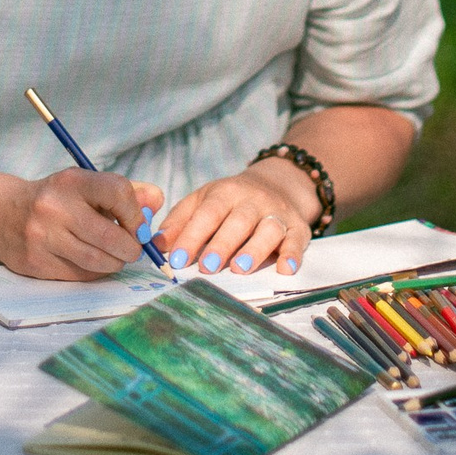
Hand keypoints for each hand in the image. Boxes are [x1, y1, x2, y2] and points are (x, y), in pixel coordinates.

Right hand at [0, 170, 164, 279]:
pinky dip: (95, 272)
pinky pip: (81, 276)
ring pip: (99, 261)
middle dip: (131, 248)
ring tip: (113, 256)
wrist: (3, 215)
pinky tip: (90, 262)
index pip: (118, 192)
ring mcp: (43, 237)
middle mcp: (55, 207)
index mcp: (72, 181)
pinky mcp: (36, 262)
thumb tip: (157, 200)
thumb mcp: (86, 185)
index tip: (139, 226)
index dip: (137, 215)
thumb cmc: (56, 199)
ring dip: (115, 263)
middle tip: (133, 250)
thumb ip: (126, 192)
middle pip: (112, 237)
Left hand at [158, 159, 315, 277]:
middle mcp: (254, 200)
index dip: (193, 235)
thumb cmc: (230, 201)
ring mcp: (278, 213)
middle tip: (206, 267)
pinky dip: (293, 255)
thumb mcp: (202, 201)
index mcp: (226, 192)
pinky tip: (285, 269)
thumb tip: (156, 245)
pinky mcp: (298, 228)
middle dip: (222, 244)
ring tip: (239, 269)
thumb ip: (180, 221)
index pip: (208, 212)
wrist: (277, 185)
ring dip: (255, 249)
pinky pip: (298, 241)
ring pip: (269, 229)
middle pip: (239, 220)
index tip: (178, 258)